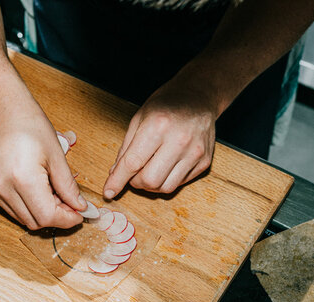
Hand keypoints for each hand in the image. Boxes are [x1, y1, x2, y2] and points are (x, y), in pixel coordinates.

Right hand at [0, 96, 86, 229]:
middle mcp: (3, 188)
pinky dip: (29, 208)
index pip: (47, 216)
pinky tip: (39, 192)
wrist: (2, 110)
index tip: (80, 214)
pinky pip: (12, 210)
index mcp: (22, 178)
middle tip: (71, 204)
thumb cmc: (30, 125)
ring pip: (23, 219)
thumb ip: (68, 186)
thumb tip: (80, 207)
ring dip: (42, 213)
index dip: (67, 219)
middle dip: (57, 217)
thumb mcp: (56, 155)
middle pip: (35, 222)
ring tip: (55, 194)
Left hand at [103, 75, 216, 197]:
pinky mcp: (204, 161)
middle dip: (136, 183)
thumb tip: (115, 173)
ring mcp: (195, 152)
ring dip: (151, 185)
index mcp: (158, 126)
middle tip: (134, 173)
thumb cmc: (166, 104)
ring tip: (149, 169)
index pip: (133, 162)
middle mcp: (179, 140)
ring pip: (165, 187)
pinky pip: (180, 183)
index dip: (118, 180)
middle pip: (150, 180)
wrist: (199, 97)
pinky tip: (165, 165)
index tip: (109, 192)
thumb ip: (126, 148)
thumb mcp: (138, 118)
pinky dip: (167, 179)